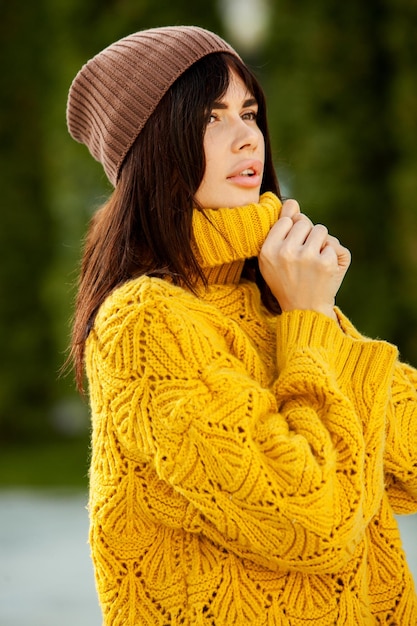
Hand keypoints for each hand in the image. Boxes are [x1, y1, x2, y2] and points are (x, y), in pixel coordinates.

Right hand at [259, 200, 350, 319]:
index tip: (292, 249)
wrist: (305, 311)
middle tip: (304, 260)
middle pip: (305, 222)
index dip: (293, 232)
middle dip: (307, 237)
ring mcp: (307, 257)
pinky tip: (325, 272)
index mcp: (268, 251)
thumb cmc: (288, 282)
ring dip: (321, 244)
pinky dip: (333, 256)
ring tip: (314, 264)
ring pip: (321, 230)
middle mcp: (286, 252)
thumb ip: (279, 229)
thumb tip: (292, 202)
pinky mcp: (326, 263)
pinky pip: (334, 244)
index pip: (287, 220)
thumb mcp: (273, 259)